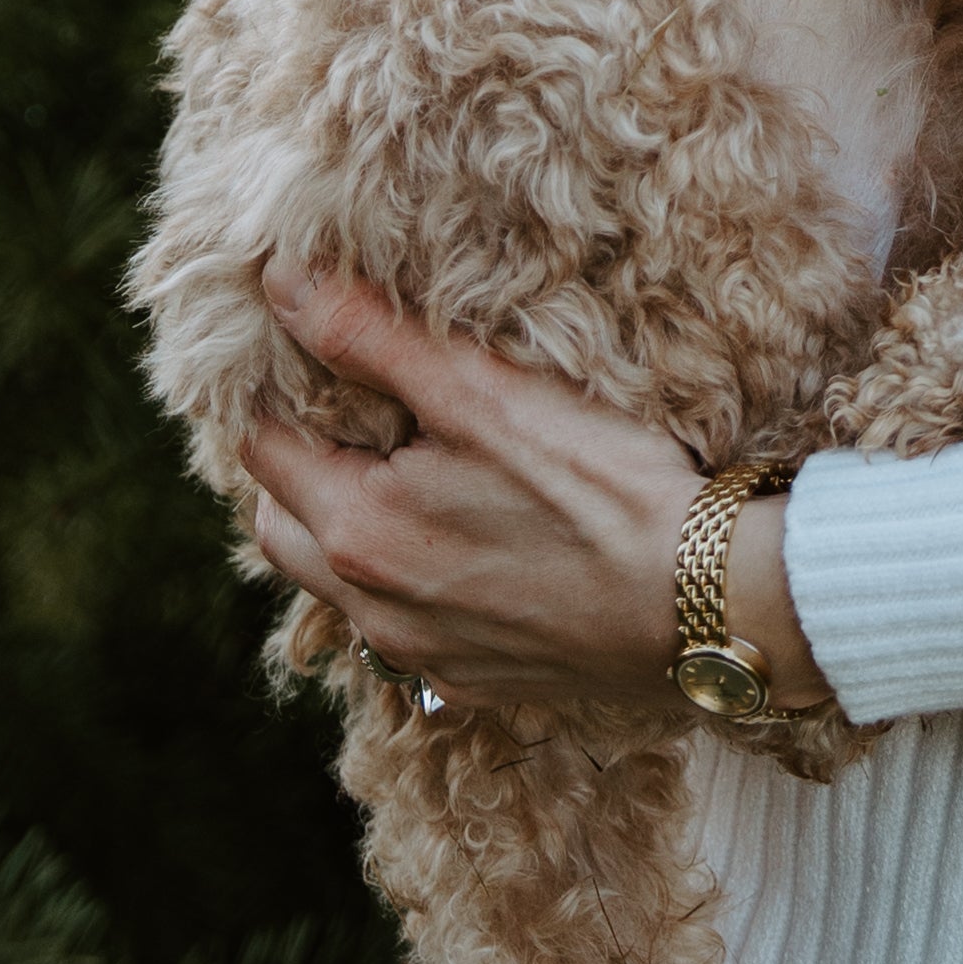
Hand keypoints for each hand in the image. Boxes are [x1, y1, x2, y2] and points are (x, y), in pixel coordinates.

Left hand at [240, 260, 835, 723]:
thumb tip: (281, 283)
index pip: (264, 451)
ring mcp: (420, 653)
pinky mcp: (470, 680)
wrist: (699, 604)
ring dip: (343, 527)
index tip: (312, 359)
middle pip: (280, 529)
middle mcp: (373, 606)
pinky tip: (463, 540)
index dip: (277, 396)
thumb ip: (372, 340)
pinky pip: (398, 628)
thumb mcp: (485, 395)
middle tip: (346, 413)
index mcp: (361, 530)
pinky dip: (401, 578)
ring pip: (335, 586)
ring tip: (403, 471)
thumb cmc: (599, 488)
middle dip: (295, 468)